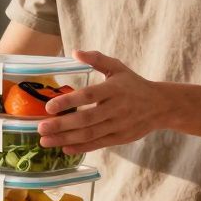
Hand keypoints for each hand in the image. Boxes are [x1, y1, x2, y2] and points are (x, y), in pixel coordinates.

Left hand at [37, 50, 168, 154]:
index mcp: (114, 89)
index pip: (88, 96)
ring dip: (66, 139)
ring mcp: (119, 125)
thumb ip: (97, 59)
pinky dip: (81, 148)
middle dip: (62, 125)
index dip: (68, 102)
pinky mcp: (121, 138)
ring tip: (45, 140)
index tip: (49, 107)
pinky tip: (64, 148)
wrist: (160, 105)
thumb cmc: (133, 84)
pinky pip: (98, 144)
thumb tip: (74, 52)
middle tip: (40, 128)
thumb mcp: (118, 67)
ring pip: (90, 135)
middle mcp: (116, 108)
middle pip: (86, 119)